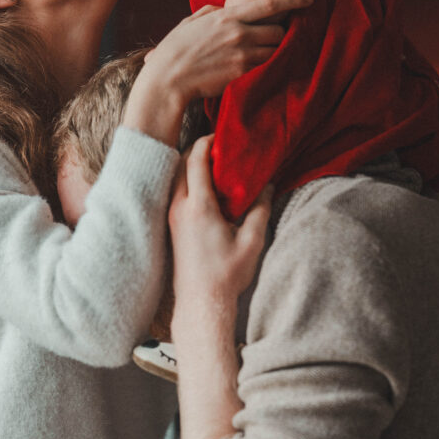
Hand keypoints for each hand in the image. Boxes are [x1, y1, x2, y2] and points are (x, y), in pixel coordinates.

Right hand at [150, 0, 311, 103]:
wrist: (168, 79)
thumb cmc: (176, 50)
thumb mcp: (192, 22)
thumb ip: (213, 11)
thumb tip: (226, 8)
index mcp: (228, 16)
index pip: (270, 4)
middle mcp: (240, 33)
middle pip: (279, 30)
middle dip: (279, 35)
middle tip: (271, 40)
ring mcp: (243, 55)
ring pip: (275, 50)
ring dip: (273, 52)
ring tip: (263, 55)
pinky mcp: (242, 74)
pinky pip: (265, 68)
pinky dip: (266, 67)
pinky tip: (258, 69)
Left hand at [169, 135, 272, 340]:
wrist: (201, 303)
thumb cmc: (227, 275)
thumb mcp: (252, 241)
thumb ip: (260, 209)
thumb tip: (267, 185)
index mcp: (198, 207)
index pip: (195, 161)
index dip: (206, 142)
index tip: (221, 134)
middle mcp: (179, 208)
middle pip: (181, 164)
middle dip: (198, 149)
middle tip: (221, 147)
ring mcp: (172, 217)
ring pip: (176, 177)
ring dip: (192, 165)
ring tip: (217, 165)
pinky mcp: (172, 226)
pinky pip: (176, 191)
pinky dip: (188, 181)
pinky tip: (208, 187)